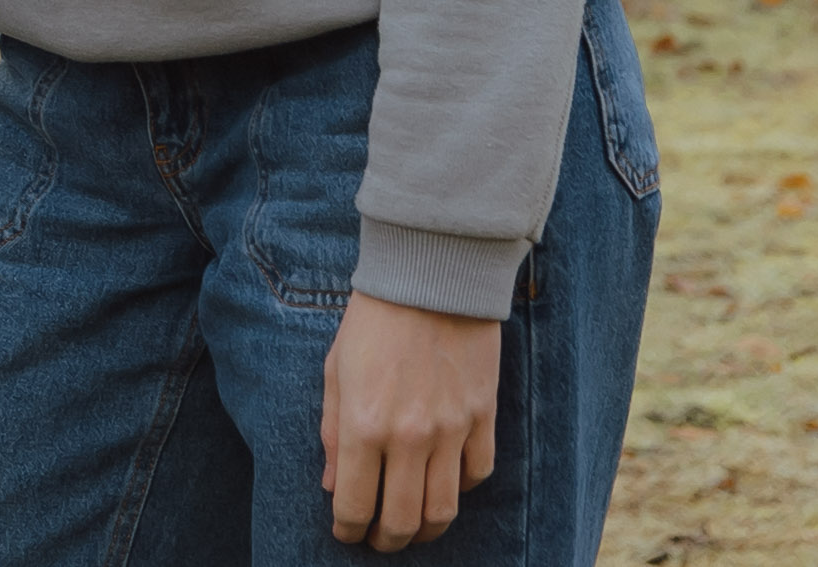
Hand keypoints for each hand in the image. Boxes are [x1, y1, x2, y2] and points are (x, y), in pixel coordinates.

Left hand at [320, 293, 499, 548]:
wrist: (430, 276)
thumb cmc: (372, 320)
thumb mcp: (336, 371)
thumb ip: (334, 433)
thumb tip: (334, 486)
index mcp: (365, 424)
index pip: (356, 504)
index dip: (349, 529)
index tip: (346, 533)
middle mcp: (410, 436)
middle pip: (405, 519)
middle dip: (388, 540)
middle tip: (379, 541)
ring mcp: (452, 430)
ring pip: (445, 509)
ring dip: (427, 529)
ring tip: (413, 529)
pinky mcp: (483, 417)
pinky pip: (477, 474)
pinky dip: (461, 490)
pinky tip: (445, 485)